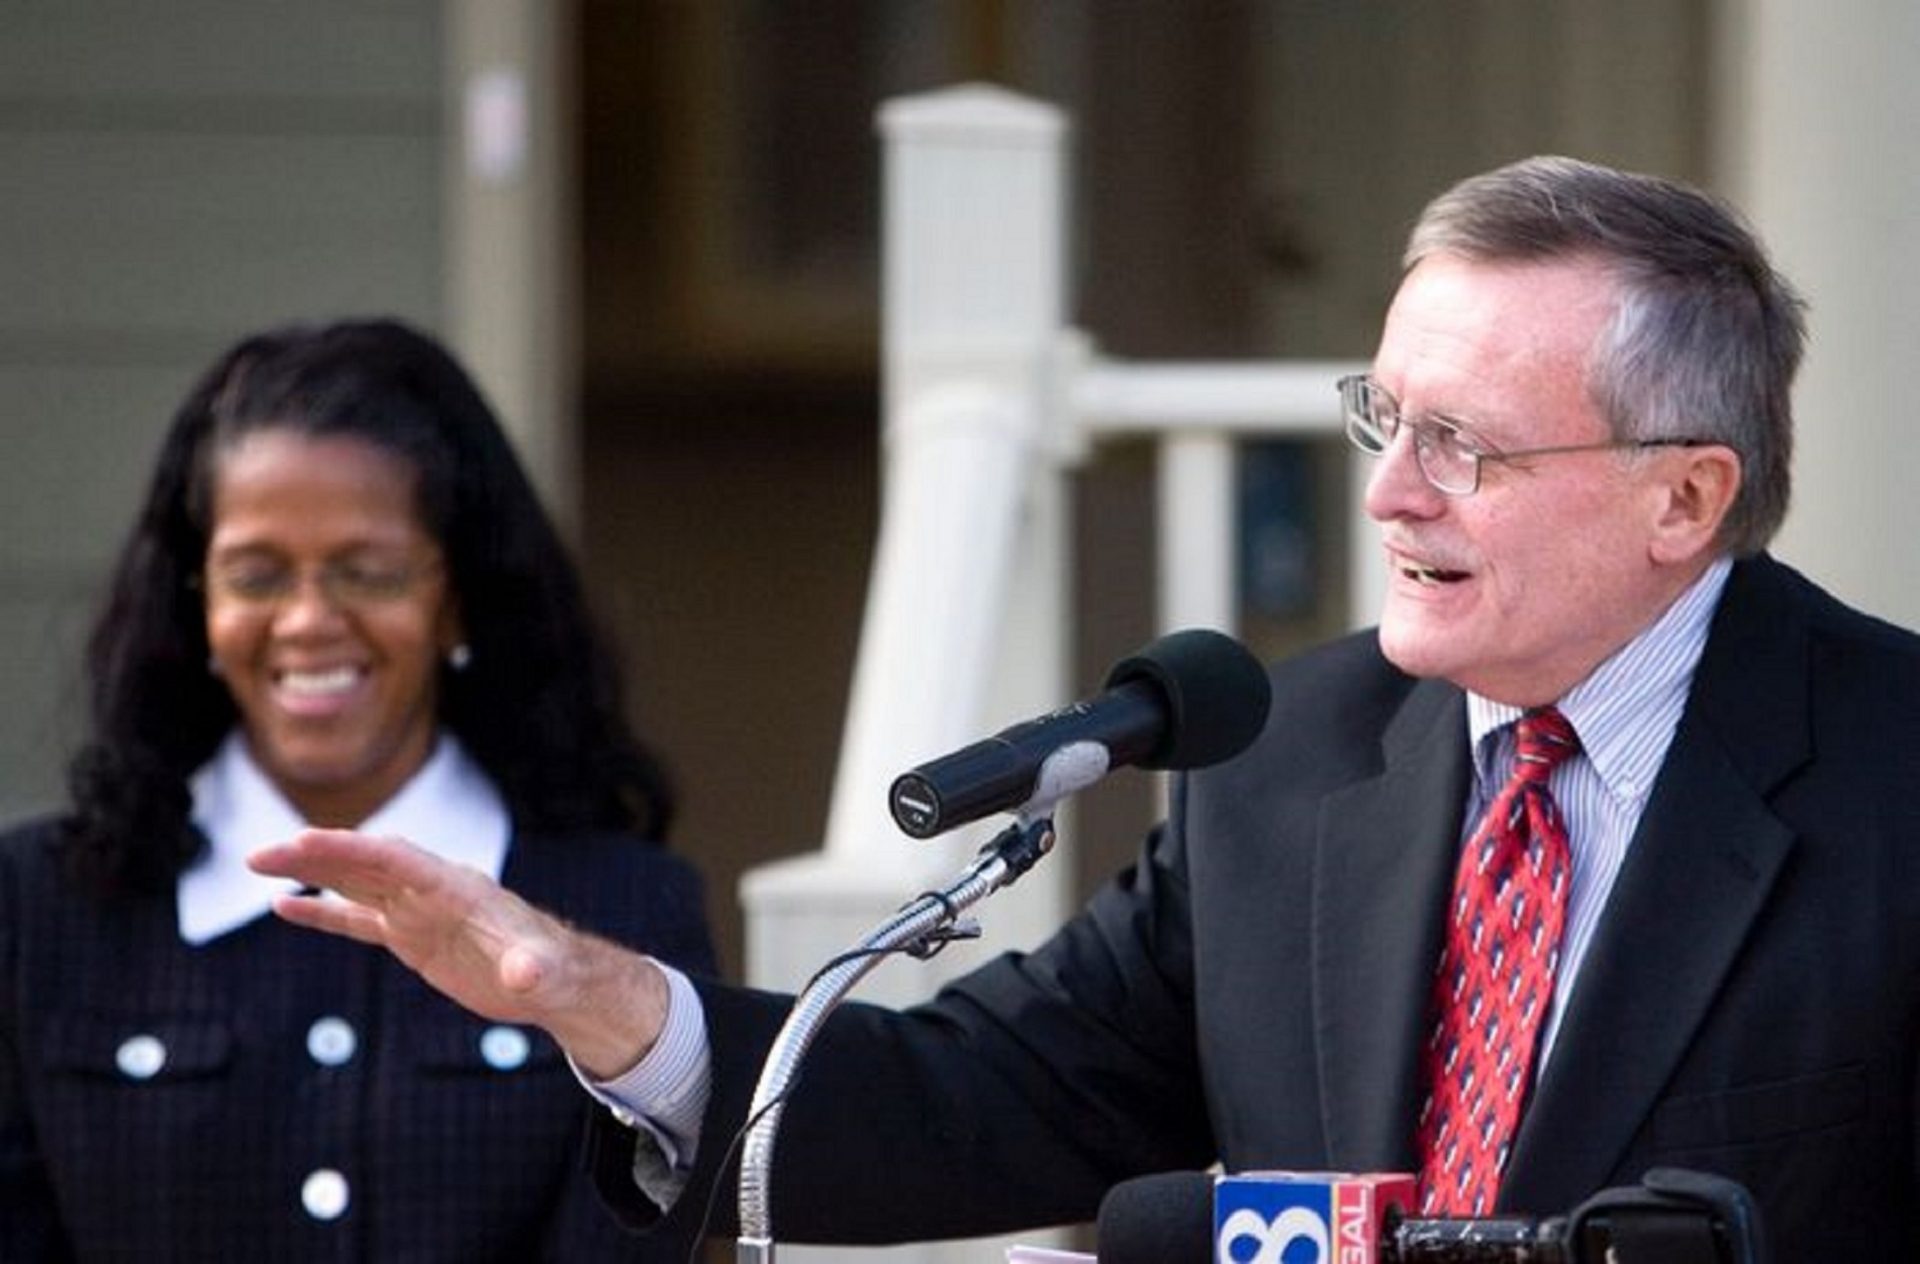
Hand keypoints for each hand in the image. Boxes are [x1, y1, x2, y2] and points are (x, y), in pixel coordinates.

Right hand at [249, 828, 668, 1078]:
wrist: (557, 982)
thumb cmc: (553, 972)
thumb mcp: (544, 973)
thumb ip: (531, 968)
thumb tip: (524, 973)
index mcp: (457, 888)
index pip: (395, 859)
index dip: (350, 849)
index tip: (304, 841)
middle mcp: (432, 890)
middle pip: (365, 862)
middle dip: (314, 855)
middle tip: (260, 854)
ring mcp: (419, 911)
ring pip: (355, 882)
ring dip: (310, 872)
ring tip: (259, 863)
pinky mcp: (413, 936)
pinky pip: (358, 919)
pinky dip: (323, 913)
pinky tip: (284, 907)